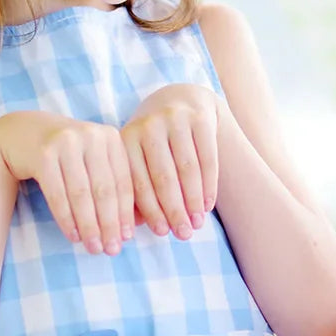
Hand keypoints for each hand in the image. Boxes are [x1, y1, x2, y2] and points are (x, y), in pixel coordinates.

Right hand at [0, 110, 132, 255]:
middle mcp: (91, 135)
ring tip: (94, 248)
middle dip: (109, 224)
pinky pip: (58, 194)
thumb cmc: (65, 153)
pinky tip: (73, 236)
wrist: (21, 133)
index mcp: (110, 136)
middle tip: (112, 249)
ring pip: (81, 194)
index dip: (126, 211)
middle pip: (104, 189)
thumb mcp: (91, 158)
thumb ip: (109, 181)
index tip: (128, 237)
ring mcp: (66, 142)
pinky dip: (66, 218)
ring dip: (89, 226)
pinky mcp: (43, 154)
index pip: (123, 180)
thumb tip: (127, 227)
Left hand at [121, 83, 220, 241]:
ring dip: (194, 200)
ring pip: (187, 169)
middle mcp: (148, 125)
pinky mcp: (200, 117)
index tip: (162, 234)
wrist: (180, 100)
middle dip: (175, 210)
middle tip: (184, 235)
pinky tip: (209, 204)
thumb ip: (136, 188)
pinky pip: (207, 157)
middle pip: (163, 177)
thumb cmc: (155, 143)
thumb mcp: (139, 157)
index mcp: (125, 139)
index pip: (137, 182)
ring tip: (198, 223)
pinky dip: (209, 184)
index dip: (151, 210)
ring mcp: (175, 119)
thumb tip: (136, 227)